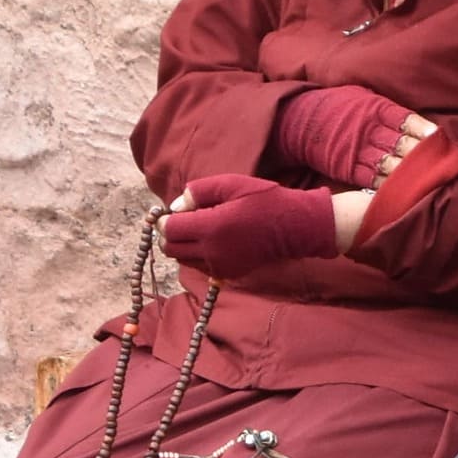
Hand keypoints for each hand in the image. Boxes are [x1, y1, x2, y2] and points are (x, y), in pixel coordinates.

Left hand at [160, 174, 337, 277]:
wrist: (294, 227)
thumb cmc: (264, 200)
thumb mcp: (231, 183)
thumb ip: (198, 191)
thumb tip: (175, 205)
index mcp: (212, 226)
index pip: (169, 230)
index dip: (164, 220)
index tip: (170, 212)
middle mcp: (212, 251)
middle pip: (170, 248)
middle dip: (170, 234)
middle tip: (182, 221)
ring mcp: (220, 266)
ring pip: (182, 260)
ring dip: (182, 246)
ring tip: (199, 231)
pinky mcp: (228, 274)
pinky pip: (200, 267)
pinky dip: (197, 256)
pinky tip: (212, 242)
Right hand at [273, 84, 436, 188]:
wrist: (300, 120)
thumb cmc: (338, 106)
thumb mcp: (362, 96)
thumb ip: (388, 109)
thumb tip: (417, 123)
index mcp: (376, 109)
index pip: (407, 120)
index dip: (425, 131)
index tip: (440, 140)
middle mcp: (369, 130)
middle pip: (404, 145)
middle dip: (424, 156)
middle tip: (443, 164)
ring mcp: (358, 151)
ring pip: (392, 165)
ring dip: (410, 174)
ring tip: (429, 181)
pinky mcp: (348, 168)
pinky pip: (374, 180)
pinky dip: (390, 186)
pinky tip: (405, 190)